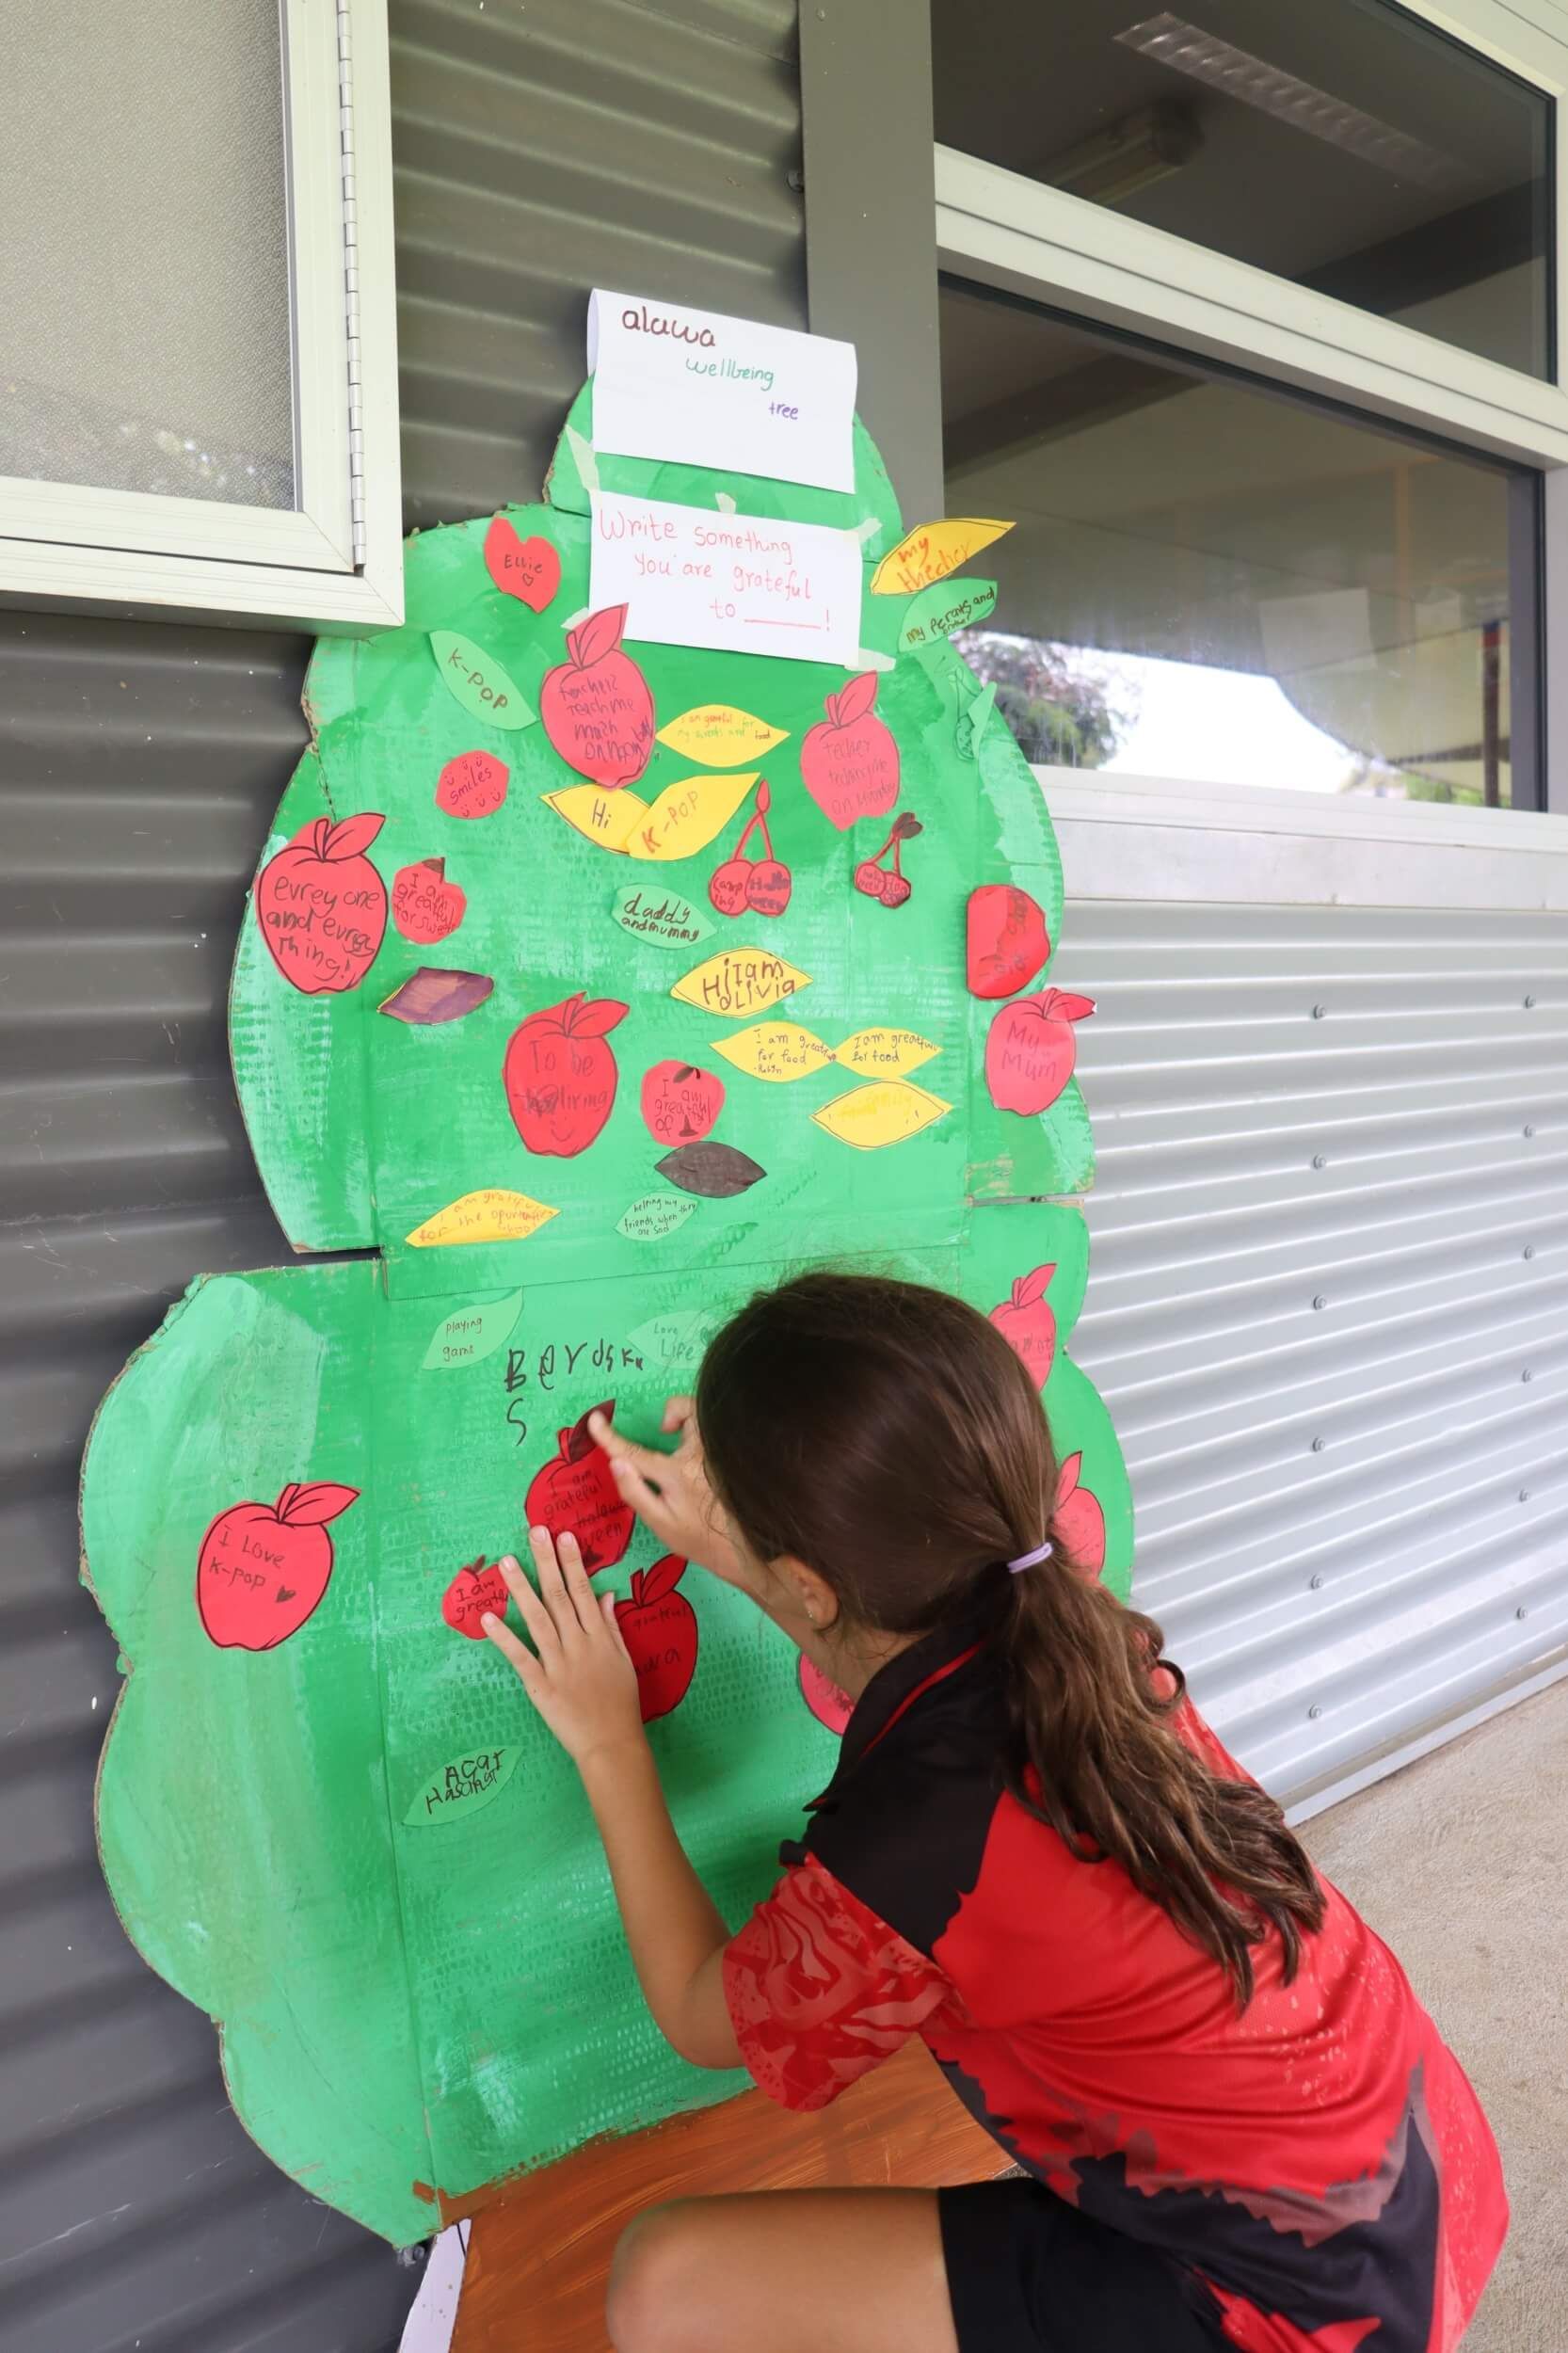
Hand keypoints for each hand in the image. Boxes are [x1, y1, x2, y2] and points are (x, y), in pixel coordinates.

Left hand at [483, 1529, 644, 1768]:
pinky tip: (488, 1618)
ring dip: (521, 1589)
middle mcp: (578, 1644)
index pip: (584, 1591)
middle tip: (534, 1532)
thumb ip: (612, 1627)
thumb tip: (605, 1594)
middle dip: (546, 1562)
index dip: (573, 1563)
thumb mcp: (625, 1660)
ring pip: (538, 1620)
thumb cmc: (621, 1703)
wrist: (611, 1744)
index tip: (564, 1536)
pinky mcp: (540, 1686)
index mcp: (599, 1638)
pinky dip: (504, 1638)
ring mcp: (558, 1664)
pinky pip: (520, 1657)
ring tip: (506, 1563)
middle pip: (560, 1597)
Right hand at [590, 1400, 745, 1588]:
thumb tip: (616, 1462)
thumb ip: (636, 1492)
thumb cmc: (697, 1540)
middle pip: (687, 1410)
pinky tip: (698, 1454)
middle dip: (673, 1411)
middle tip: (665, 1432)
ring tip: (681, 1442)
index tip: (595, 1421)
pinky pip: (714, 1430)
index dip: (611, 1437)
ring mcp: (718, 1452)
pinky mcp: (730, 1456)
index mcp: (677, 1473)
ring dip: (689, 1419)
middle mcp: (700, 1455)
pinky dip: (703, 1430)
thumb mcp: (660, 1524)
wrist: (743, 1550)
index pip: (636, 1451)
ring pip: (704, 1416)